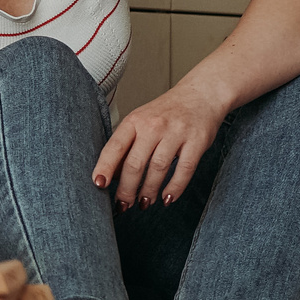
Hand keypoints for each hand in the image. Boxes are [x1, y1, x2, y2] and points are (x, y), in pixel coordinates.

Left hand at [94, 81, 228, 210]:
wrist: (201, 94)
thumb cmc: (166, 113)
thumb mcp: (141, 121)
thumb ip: (127, 144)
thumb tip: (112, 175)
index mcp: (135, 120)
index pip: (115, 146)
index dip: (105, 167)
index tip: (98, 184)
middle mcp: (154, 125)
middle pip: (135, 163)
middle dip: (127, 189)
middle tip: (124, 205)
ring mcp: (176, 133)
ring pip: (158, 169)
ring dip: (149, 191)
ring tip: (144, 203)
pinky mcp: (196, 141)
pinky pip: (184, 169)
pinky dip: (174, 188)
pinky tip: (167, 198)